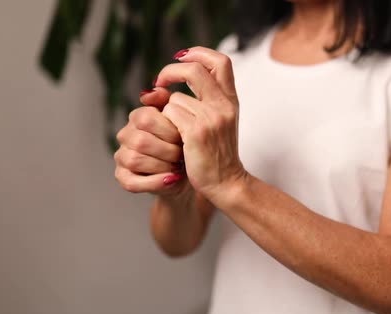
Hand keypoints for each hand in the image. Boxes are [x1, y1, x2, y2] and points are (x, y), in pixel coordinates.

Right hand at [114, 87, 189, 195]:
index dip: (168, 130)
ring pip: (136, 160)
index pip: (146, 118)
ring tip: (178, 167)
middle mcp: (126, 135)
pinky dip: (155, 182)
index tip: (184, 137)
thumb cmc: (186, 145)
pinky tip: (171, 179)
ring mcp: (122, 156)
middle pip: (141, 141)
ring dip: (162, 166)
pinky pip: (132, 182)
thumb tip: (154, 89)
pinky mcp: (123, 177)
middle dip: (167, 150)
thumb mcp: (184, 122)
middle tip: (183, 154)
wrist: (189, 174)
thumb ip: (172, 102)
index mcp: (138, 117)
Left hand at [153, 47, 246, 203]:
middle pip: (194, 71)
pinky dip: (166, 124)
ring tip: (175, 130)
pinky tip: (173, 138)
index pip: (221, 61)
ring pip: (175, 99)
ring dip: (168, 112)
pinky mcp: (196, 132)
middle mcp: (224, 106)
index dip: (199, 53)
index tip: (181, 59)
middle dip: (170, 72)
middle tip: (159, 83)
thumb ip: (203, 100)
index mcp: (230, 101)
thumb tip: (165, 85)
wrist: (227, 182)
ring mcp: (211, 118)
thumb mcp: (219, 122)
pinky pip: (170, 115)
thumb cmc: (218, 153)